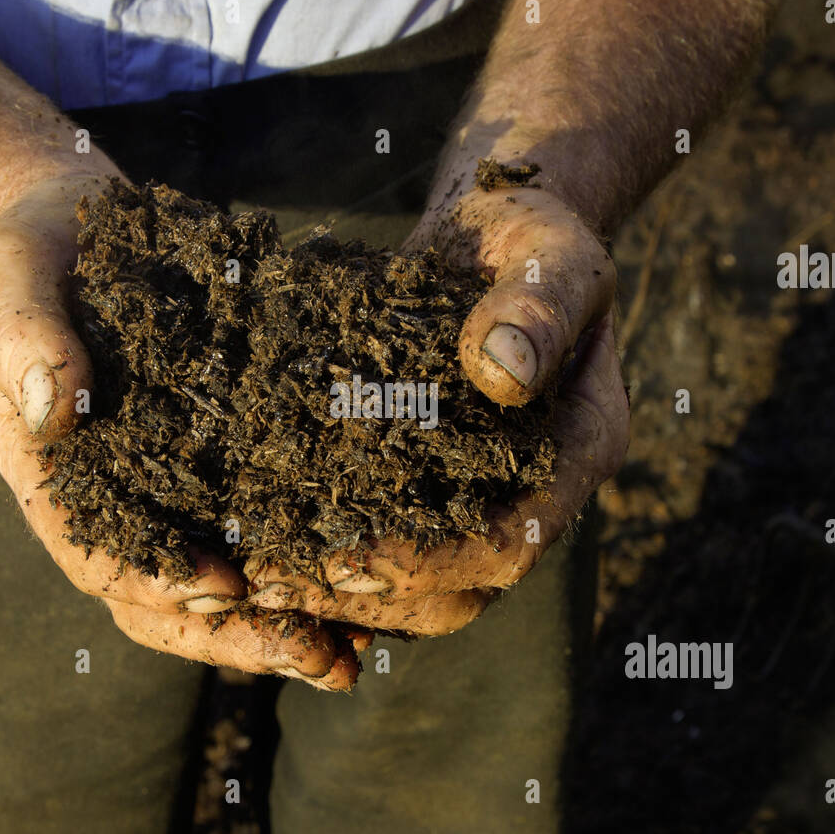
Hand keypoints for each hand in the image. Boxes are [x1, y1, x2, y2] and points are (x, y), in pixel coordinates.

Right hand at [0, 172, 360, 687]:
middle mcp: (116, 504)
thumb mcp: (9, 274)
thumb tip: (53, 408)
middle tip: (317, 658)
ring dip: (285, 626)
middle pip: (171, 598)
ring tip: (356, 652)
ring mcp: (171, 492)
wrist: (75, 223)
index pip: (99, 557)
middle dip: (241, 637)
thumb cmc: (33, 250)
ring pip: (225, 585)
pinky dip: (307, 569)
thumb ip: (20, 335)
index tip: (222, 591)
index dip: (156, 582)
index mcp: (55, 480)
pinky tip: (370, 590)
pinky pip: (263, 532)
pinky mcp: (221, 464)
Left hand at [246, 185, 629, 634]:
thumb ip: (539, 307)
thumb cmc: (531, 234)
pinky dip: (330, 558)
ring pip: (418, 590)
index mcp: (580, 449)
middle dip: (369, 599)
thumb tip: (503, 372)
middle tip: (274, 585)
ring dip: (341, 594)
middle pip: (460, 593)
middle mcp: (534, 493)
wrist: (496, 236)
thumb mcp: (549, 253)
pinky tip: (262, 546)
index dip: (431, 563)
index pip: (512, 542)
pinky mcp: (431, 488)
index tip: (344, 557)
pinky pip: (386, 547)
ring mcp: (481, 497)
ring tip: (254, 578)